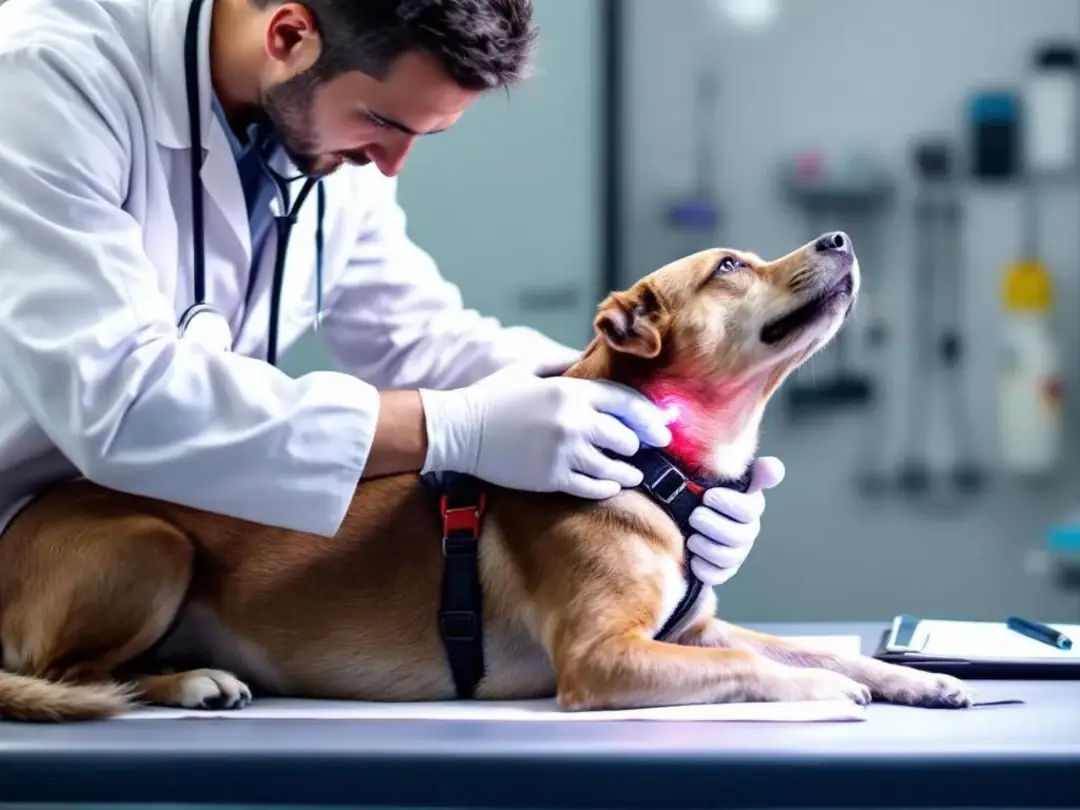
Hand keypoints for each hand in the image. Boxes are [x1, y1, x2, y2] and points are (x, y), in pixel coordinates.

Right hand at [420, 361, 671, 498]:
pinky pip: (594, 487)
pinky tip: (613, 485)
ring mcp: (564, 453)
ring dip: (628, 470)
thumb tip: (587, 357)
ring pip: (614, 466)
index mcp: (570, 391)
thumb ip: (561, 362)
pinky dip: (608, 487)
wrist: (459, 431)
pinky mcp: (552, 478)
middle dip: (637, 443)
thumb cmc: (492, 397)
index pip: (625, 403)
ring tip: (634, 473)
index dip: (648, 416)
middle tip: (643, 449)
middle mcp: (573, 422)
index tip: (661, 426)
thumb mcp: (526, 369)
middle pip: (625, 437)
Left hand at [685, 457, 784, 585]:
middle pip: (739, 535)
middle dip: (711, 524)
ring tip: (691, 536)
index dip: (728, 504)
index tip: (708, 496)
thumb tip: (772, 466)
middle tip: (695, 515)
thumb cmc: (708, 494)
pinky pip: (716, 575)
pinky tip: (692, 556)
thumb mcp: (726, 477)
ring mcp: (737, 553)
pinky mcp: (722, 571)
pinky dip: (701, 566)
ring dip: (704, 545)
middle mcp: (748, 530)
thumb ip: (752, 471)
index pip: (750, 509)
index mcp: (750, 506)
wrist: (688, 520)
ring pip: (727, 556)